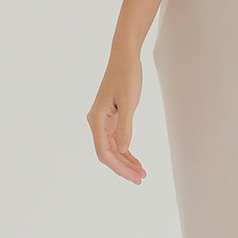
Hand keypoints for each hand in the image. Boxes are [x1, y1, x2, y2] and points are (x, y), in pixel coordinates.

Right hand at [86, 49, 146, 184]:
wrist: (124, 57)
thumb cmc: (126, 76)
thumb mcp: (128, 101)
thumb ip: (125, 126)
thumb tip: (123, 150)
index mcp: (97, 119)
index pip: (104, 152)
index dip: (118, 167)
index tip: (132, 176)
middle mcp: (97, 122)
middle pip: (108, 153)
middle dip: (123, 168)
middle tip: (140, 179)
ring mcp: (104, 120)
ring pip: (113, 148)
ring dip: (126, 161)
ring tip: (141, 173)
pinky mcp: (111, 117)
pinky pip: (117, 139)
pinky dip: (127, 150)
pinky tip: (136, 160)